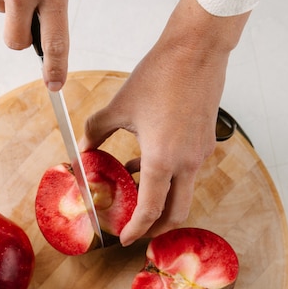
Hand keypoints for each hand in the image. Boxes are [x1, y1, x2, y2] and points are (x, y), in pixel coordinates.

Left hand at [81, 0, 249, 245]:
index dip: (136, 228)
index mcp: (163, 159)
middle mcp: (187, 162)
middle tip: (137, 230)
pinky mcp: (205, 142)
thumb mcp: (120, 106)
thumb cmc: (161, 75)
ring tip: (132, 190)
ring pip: (183, 192)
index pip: (151, 210)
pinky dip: (169, 177)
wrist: (198, 50)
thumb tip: (82, 149)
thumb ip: (97, 132)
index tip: (124, 238)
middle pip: (176, 212)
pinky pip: (188, 171)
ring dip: (161, 198)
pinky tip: (146, 162)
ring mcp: (200, 153)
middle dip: (157, 227)